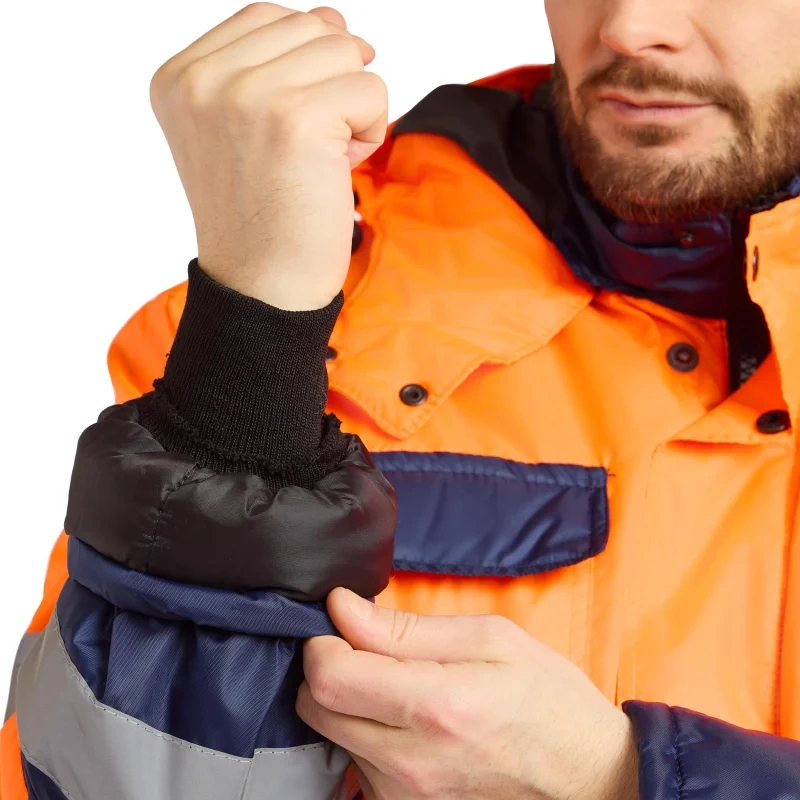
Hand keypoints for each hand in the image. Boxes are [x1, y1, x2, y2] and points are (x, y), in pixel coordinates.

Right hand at [149, 3, 387, 309]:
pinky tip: (337, 170)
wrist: (261, 289)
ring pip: (346, 53)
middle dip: (331, 89)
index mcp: (179, 77)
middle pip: (313, 28)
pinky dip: (370, 133)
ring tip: (320, 160)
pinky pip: (372, 90)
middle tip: (306, 152)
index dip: (305, 68)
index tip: (291, 132)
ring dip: (352, 110)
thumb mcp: (242, 130)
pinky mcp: (295, 117)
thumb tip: (333, 19)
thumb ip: (273, 64)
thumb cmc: (261, 218)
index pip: (268, 17)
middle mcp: (203, 80)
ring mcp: (245, 95)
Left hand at [297, 588, 639, 799]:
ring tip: (404, 690)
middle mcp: (411, 761)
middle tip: (368, 652)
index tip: (342, 626)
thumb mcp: (490, 639)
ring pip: (335, 736)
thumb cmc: (548, 701)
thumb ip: (407, 628)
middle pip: (317, 709)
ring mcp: (406, 797)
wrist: (589, 777)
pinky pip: (359, 765)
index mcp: (436, 706)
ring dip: (352, 705)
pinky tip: (410, 725)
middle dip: (329, 670)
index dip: (323, 643)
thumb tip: (344, 608)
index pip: (329, 677)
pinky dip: (369, 737)